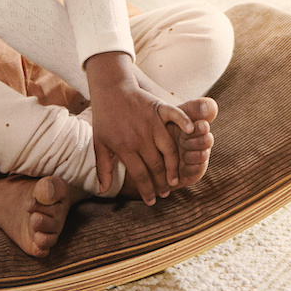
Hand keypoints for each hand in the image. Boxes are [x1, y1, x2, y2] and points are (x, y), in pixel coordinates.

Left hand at [84, 51, 188, 204]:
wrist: (110, 89)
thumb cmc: (104, 118)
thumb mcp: (99, 143)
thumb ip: (103, 168)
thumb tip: (102, 190)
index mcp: (124, 147)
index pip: (139, 175)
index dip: (147, 191)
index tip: (152, 201)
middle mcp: (140, 137)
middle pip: (156, 166)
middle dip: (162, 183)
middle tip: (166, 193)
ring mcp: (151, 122)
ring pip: (168, 149)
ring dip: (174, 165)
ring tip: (175, 178)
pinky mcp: (158, 108)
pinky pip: (175, 116)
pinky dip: (184, 121)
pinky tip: (191, 131)